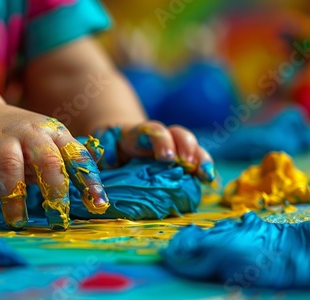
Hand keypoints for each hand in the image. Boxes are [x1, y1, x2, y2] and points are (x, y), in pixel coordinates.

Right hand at [0, 104, 109, 229]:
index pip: (75, 155)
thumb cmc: (20, 139)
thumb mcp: (49, 141)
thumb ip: (69, 160)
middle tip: (59, 217)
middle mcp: (29, 133)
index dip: (88, 180)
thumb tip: (99, 185)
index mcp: (53, 132)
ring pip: (9, 165)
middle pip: (46, 159)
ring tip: (18, 222)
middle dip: (55, 188)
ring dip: (14, 194)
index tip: (98, 205)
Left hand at [94, 122, 214, 182]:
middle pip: (177, 133)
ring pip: (191, 145)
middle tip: (187, 163)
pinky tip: (209, 179)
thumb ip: (101, 151)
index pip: (152, 131)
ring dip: (200, 158)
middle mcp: (159, 137)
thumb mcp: (100, 145)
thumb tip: (101, 160)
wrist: (118, 140)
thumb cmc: (108, 146)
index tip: (167, 158)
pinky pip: (196, 160)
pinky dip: (204, 168)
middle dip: (185, 147)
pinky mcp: (179, 159)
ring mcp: (172, 146)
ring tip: (204, 174)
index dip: (161, 141)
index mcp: (138, 134)